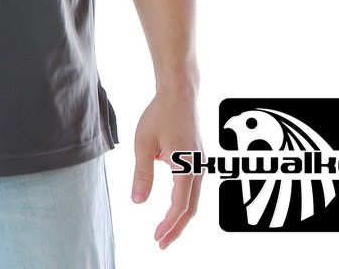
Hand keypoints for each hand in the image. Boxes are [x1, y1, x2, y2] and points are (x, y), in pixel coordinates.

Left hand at [131, 88, 201, 248]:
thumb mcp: (144, 143)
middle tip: (161, 244)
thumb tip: (137, 202)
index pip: (180, 205)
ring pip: (195, 199)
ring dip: (181, 217)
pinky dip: (185, 203)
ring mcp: (201, 164)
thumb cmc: (160, 114)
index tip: (157, 238)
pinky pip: (195, 188)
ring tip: (165, 231)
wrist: (179, 94)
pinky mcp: (199, 159)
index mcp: (187, 166)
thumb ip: (142, 174)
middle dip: (177, 228)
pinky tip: (174, 208)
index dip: (169, 225)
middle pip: (191, 208)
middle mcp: (199, 168)